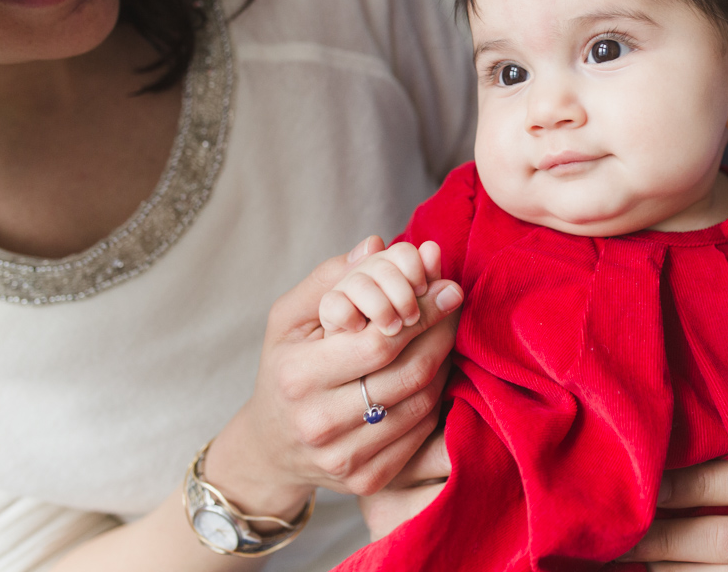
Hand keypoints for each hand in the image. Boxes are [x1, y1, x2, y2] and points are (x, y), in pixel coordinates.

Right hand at [202, 236, 463, 519]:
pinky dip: (436, 400)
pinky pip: (421, 433)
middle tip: (456, 302)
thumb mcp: (289, 318)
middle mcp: (318, 422)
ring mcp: (343, 457)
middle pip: (408, 373)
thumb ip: (330, 278)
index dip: (422, 310)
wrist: (271, 446)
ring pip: (421, 403)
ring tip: (446, 333)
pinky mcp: (365, 481)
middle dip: (441, 331)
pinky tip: (434, 373)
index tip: (447, 285)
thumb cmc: (285, 368)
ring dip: (443, 363)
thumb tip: (376, 245)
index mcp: (298, 376)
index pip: (379, 341)